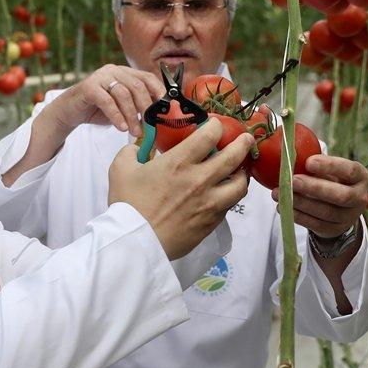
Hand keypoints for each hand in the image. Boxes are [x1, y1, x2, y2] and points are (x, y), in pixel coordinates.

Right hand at [45, 64, 163, 135]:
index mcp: (124, 72)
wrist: (70, 112)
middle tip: (150, 125)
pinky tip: (121, 127)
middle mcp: (113, 70)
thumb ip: (137, 107)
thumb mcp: (122, 107)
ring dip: (131, 115)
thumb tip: (158, 118)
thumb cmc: (98, 110)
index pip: (147, 77)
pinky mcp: (88, 87)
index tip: (167, 108)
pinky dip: (116, 115)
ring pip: (123, 94)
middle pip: (137, 85)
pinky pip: (107, 101)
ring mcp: (100, 76)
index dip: (159, 91)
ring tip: (135, 131)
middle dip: (146, 107)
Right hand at [108, 121, 252, 259]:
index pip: (210, 135)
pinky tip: (223, 194)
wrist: (135, 242)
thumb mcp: (121, 169)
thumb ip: (131, 151)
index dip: (216, 126)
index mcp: (179, 162)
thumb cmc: (128, 204)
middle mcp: (200, 180)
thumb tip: (137, 147)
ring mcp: (209, 202)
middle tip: (246, 139)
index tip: (215, 125)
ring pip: (240, 184)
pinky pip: (229, 205)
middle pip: (234, 156)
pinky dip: (229, 196)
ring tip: (239, 170)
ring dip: (242, 174)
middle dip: (244, 143)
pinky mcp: (211, 221)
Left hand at [272, 155, 367, 238]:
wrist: (339, 207)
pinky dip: (298, 216)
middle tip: (292, 180)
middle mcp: (359, 197)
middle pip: (340, 195)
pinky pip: (316, 225)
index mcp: (360, 176)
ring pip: (326, 212)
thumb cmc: (331, 180)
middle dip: (314, 188)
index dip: (329, 166)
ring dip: (300, 203)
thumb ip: (315, 165)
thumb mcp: (329, 169)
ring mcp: (349, 217)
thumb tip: (290, 157)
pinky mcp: (335, 229)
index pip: (349, 170)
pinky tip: (283, 207)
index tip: (309, 162)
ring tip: (279, 193)